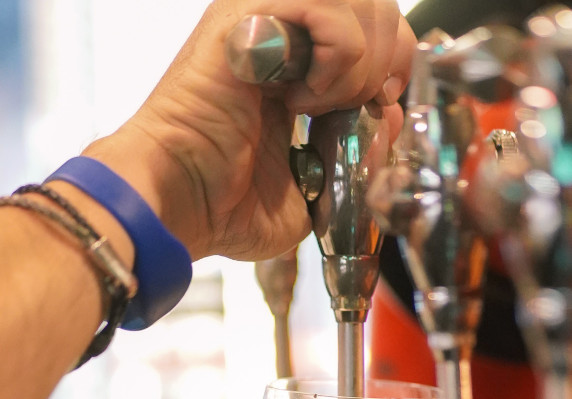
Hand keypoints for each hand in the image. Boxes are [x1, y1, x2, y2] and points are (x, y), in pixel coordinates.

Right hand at [86, 0, 414, 260]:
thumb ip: (357, 152)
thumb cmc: (225, 204)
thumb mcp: (314, 190)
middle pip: (372, 0)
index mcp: (298, 60)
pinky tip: (305, 98)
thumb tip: (391, 115)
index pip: (373, 24)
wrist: (178, 205)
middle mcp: (282, 27)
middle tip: (358, 107)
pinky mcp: (247, 18)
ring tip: (324, 105)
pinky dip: (338, 58)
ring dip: (360, 59)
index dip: (394, 61)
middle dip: (386, 56)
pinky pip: (324, 9)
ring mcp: (263, 14)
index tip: (381, 109)